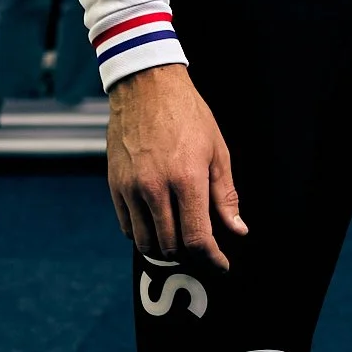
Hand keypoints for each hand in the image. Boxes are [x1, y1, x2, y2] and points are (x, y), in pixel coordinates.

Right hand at [106, 63, 247, 268]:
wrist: (146, 86)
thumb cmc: (187, 115)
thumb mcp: (217, 151)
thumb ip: (225, 196)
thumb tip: (237, 230)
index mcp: (186, 179)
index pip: (197, 238)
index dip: (212, 259)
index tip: (221, 265)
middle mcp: (155, 188)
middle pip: (171, 246)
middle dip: (190, 255)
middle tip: (202, 248)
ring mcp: (131, 188)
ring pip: (146, 242)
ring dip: (165, 248)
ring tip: (179, 238)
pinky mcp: (115, 186)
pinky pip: (127, 227)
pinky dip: (143, 234)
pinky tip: (157, 225)